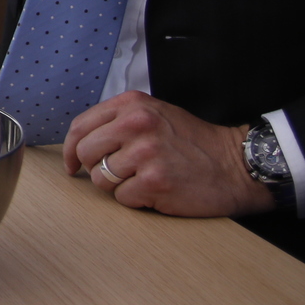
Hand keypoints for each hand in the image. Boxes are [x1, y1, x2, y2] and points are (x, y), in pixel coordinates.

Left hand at [63, 91, 274, 217]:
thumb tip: (79, 143)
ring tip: (144, 178)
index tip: (72, 163)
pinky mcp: (153, 182)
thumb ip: (119, 121)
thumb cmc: (193, 142)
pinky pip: (122, 198)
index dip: (70, 149)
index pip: (80, 126)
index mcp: (132, 105)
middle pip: (85, 153)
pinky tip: (157, 190)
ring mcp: (144, 154)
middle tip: (117, 173)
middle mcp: (135, 124)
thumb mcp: (156, 114)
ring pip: (101, 179)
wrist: (234, 165)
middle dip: (94, 168)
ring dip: (118, 185)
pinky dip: (136, 199)